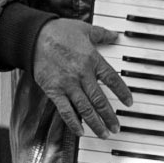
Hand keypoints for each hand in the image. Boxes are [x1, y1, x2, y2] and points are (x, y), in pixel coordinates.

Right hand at [32, 20, 132, 139]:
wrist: (34, 37)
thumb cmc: (58, 31)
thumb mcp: (84, 29)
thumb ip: (101, 35)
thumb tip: (115, 36)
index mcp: (92, 59)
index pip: (112, 80)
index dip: (122, 93)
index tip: (128, 104)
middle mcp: (82, 74)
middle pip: (100, 100)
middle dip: (109, 116)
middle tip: (117, 127)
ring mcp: (68, 84)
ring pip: (85, 108)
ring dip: (96, 123)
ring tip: (104, 134)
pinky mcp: (54, 91)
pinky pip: (66, 111)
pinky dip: (74, 123)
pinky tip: (81, 132)